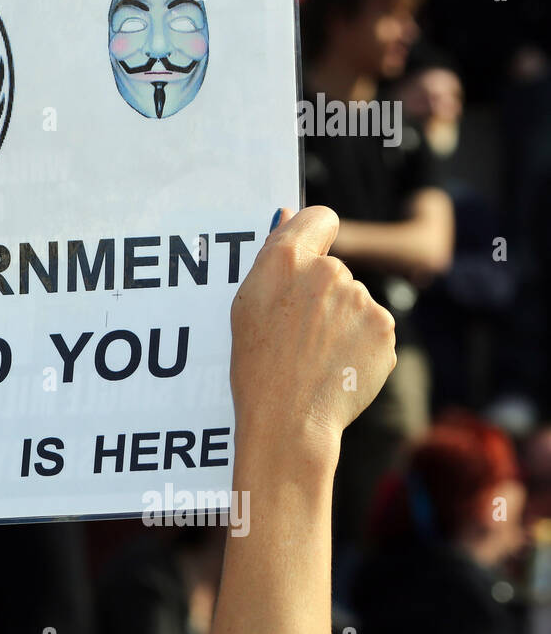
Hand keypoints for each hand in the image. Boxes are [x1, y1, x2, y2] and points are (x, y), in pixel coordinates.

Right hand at [230, 206, 396, 467]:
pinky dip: (360, 342)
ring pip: (354, 300)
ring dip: (342, 319)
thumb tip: (287, 214)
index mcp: (286, 259)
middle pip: (334, 268)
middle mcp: (328, 270)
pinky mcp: (385, 327)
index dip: (315, 234)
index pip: (319, 217)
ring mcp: (361, 299)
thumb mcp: (247, 304)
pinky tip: (337, 364)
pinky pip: (373, 326)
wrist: (289, 419)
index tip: (310, 255)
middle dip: (322, 292)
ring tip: (315, 355)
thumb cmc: (258, 365)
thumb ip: (273, 255)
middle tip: (298, 331)